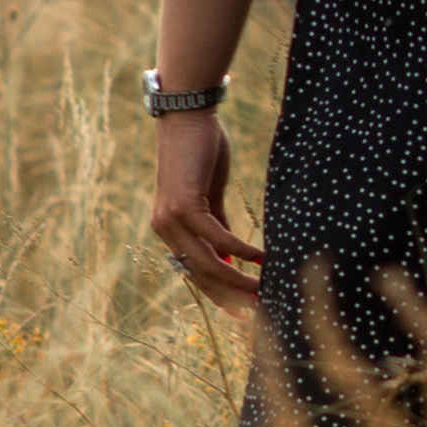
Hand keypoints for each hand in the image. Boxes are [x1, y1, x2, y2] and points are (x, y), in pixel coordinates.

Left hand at [152, 110, 263, 307]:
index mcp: (168, 228)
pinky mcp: (185, 205)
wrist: (186, 118)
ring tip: (261, 287)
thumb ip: (216, 223)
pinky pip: (216, 236)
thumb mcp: (209, 194)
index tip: (242, 308)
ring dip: (236, 278)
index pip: (194, 270)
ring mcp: (172, 219)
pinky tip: (258, 255)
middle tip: (256, 307)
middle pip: (199, 273)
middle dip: (229, 294)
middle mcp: (164, 228)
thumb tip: (231, 254)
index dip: (218, 292)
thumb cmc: (200, 151)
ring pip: (207, 262)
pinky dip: (238, 249)